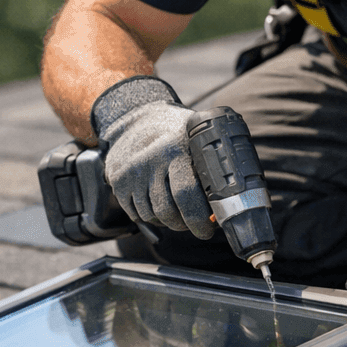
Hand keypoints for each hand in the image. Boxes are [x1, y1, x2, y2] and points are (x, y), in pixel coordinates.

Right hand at [92, 77, 214, 238]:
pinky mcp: (118, 182)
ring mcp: (132, 172)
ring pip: (154, 215)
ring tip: (180, 213)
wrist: (136, 118)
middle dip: (187, 226)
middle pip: (168, 211)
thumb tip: (227, 207)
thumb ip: (210, 166)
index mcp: (176, 148)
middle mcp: (151, 159)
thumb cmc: (176, 134)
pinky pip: (138, 214)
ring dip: (170, 222)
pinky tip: (160, 205)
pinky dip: (152, 217)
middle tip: (198, 228)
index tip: (209, 228)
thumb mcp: (196, 138)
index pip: (187, 194)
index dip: (200, 219)